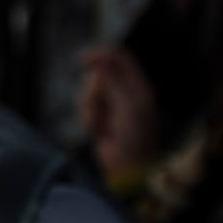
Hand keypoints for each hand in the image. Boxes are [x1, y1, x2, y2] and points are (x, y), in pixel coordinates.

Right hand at [75, 43, 158, 185]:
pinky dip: (90, 121)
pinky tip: (99, 133)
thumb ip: (114, 81)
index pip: (119, 59)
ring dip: (92, 110)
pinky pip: (86, 109)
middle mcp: (124, 92)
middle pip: (99, 76)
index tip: (84, 60)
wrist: (127, 166)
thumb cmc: (134, 136)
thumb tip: (102, 60)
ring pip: (89, 93)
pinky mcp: (100, 118)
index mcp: (137, 86)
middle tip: (101, 109)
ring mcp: (112, 106)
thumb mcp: (127, 105)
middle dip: (95, 92)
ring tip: (103, 127)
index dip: (102, 55)